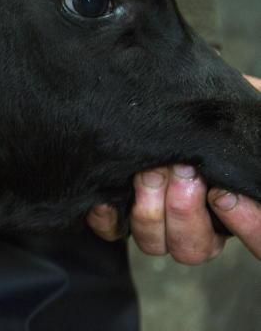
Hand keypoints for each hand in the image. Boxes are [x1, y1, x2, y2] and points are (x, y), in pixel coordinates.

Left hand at [87, 74, 260, 261]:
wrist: (160, 104)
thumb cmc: (208, 113)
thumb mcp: (238, 118)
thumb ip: (247, 132)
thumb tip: (254, 127)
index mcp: (237, 209)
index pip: (257, 241)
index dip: (244, 224)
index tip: (224, 192)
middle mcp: (198, 225)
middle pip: (195, 249)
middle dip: (184, 211)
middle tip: (181, 171)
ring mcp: (158, 225)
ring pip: (155, 245)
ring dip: (150, 210)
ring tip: (148, 172)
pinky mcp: (122, 217)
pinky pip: (112, 232)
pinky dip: (108, 218)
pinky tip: (109, 196)